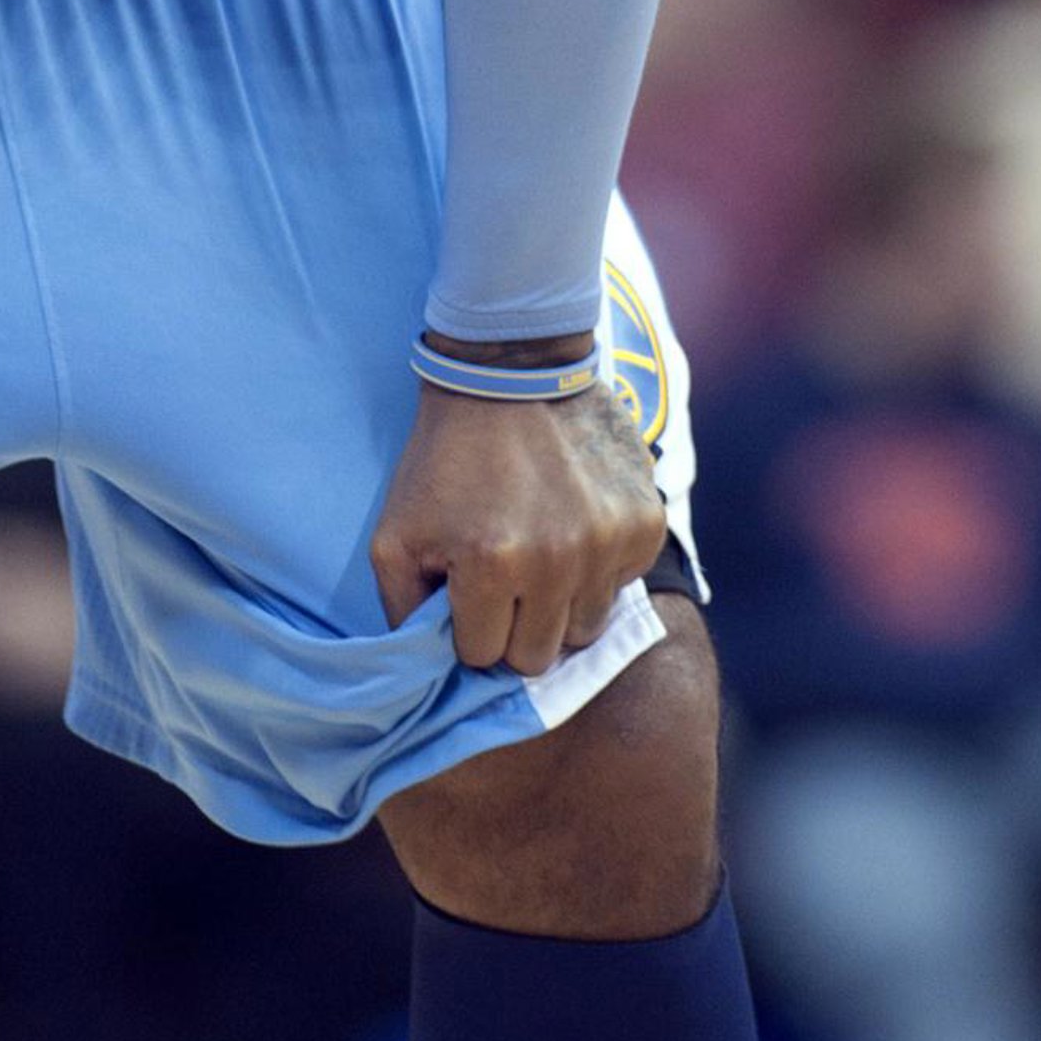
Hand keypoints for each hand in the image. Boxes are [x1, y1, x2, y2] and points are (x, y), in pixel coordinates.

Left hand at [370, 374, 664, 676]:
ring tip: (537, 549)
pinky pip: (622, 585)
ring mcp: (607, 541)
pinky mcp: (645, 522)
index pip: (483, 656)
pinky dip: (597, 568)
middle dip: (513, 627)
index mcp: (489, 564)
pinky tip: (572, 524)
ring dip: (558, 603)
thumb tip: (431, 670)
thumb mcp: (395, 533)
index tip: (466, 589)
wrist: (511, 371)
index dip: (469, 627)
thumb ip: (404, 611)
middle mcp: (556, 561)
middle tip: (502, 577)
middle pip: (538, 656)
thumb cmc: (444, 457)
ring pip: (585, 628)